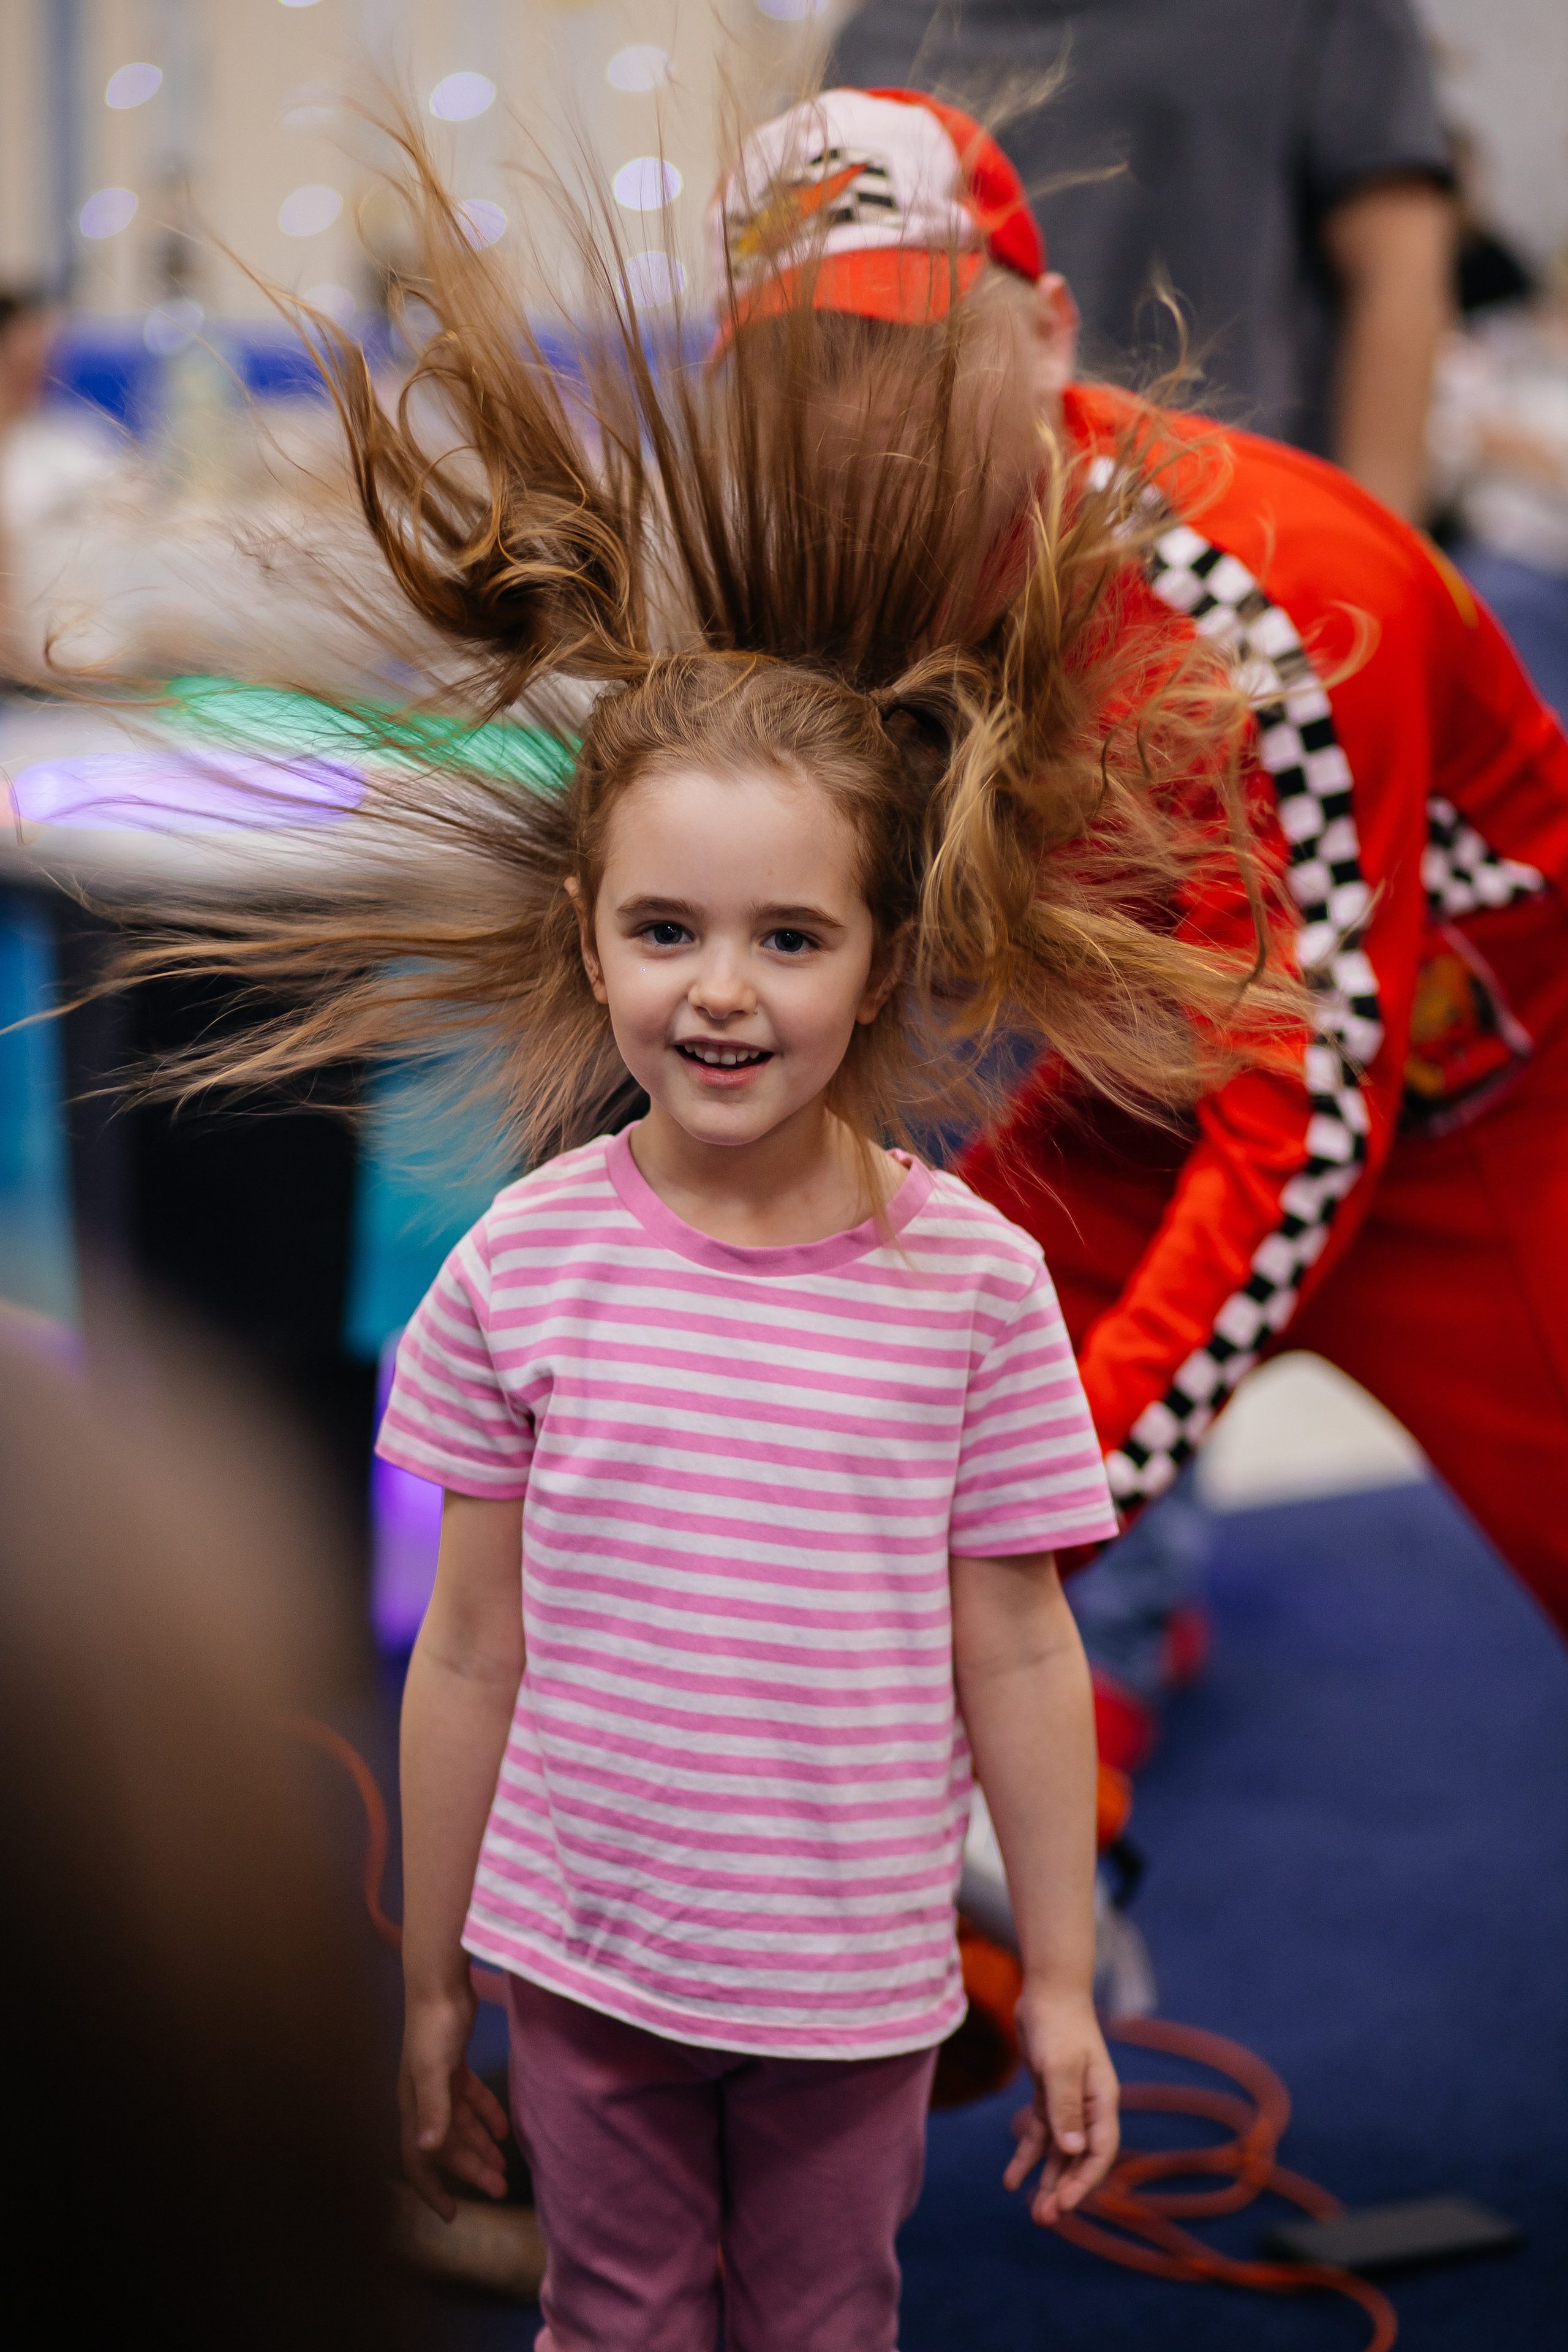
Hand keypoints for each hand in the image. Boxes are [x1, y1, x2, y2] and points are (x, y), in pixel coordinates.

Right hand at [399, 1982, 511, 2219]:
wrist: (440, 1982)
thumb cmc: (435, 2026)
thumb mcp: (435, 2069)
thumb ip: (433, 2108)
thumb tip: (427, 2149)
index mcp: (413, 2106)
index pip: (417, 2160)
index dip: (432, 2190)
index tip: (452, 2215)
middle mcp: (423, 2099)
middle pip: (446, 2146)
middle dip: (470, 2170)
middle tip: (499, 2188)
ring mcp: (438, 2082)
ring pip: (460, 2125)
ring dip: (480, 2146)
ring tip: (505, 2166)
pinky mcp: (453, 2064)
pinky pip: (470, 2099)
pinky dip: (486, 2114)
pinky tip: (504, 2128)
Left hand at [1004, 1984, 1119, 2224]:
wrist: (1048, 1990)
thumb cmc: (1060, 2024)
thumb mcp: (1061, 2066)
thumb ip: (1066, 2107)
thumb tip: (1073, 2150)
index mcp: (1102, 2102)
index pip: (1098, 2153)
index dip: (1082, 2182)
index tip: (1062, 2205)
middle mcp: (1089, 2108)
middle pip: (1078, 2159)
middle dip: (1062, 2189)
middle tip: (1043, 2219)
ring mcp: (1069, 2103)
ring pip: (1059, 2152)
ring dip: (1046, 2179)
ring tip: (1031, 2211)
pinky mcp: (1049, 2095)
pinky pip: (1040, 2133)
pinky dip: (1027, 2155)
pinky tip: (1011, 2179)